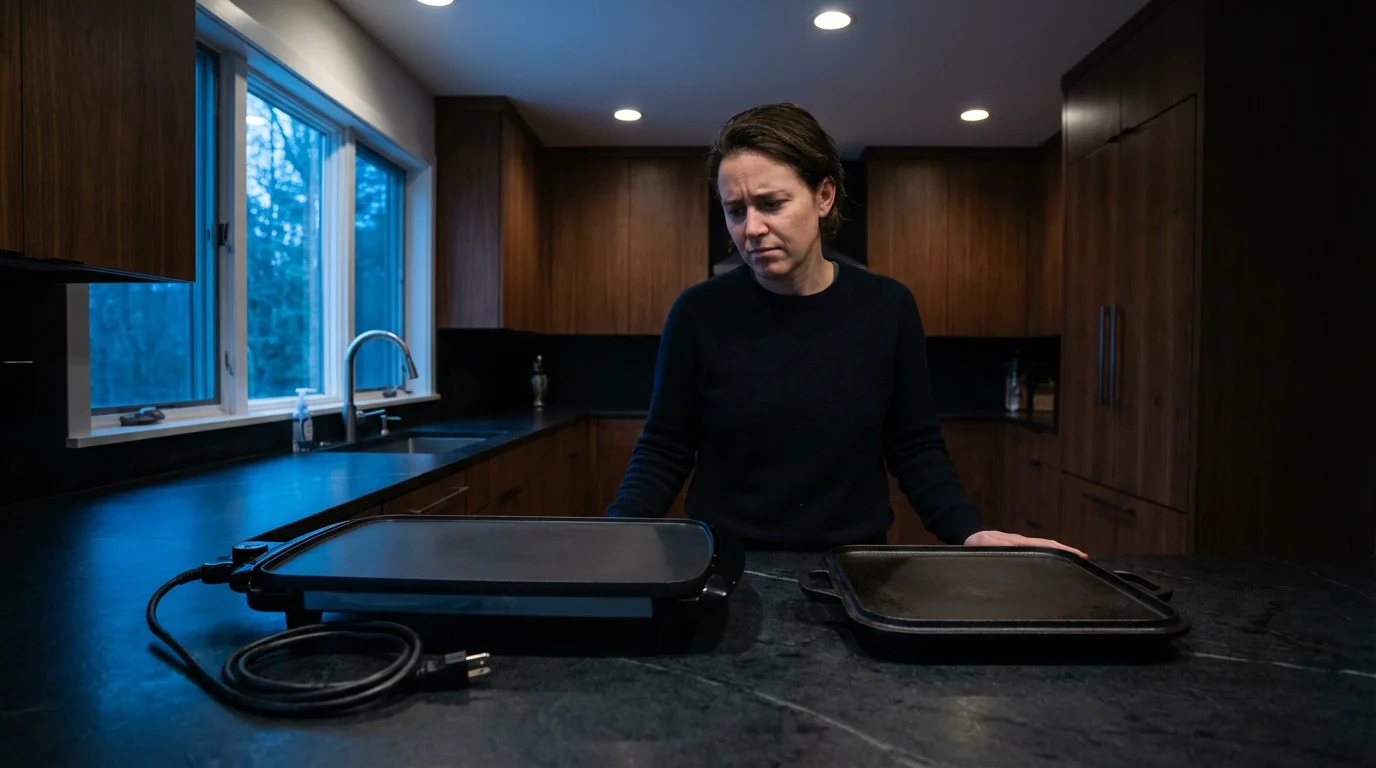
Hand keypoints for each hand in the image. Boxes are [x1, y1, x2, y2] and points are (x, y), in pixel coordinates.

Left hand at [964, 529, 1086, 557]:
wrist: (966, 532)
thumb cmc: (973, 542)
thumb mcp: (982, 546)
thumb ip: (994, 547)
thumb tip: (1010, 548)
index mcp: (1016, 542)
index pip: (1042, 545)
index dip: (1059, 550)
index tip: (1076, 554)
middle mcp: (1021, 541)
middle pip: (1048, 544)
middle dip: (1066, 550)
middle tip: (1084, 557)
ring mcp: (1020, 542)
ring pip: (1045, 545)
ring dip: (1061, 551)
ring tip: (1076, 557)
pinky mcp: (1017, 545)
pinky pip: (1037, 547)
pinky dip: (1050, 551)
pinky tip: (1055, 558)